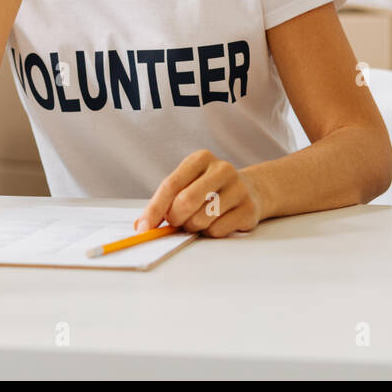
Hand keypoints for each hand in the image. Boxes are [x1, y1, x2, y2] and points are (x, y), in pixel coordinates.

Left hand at [135, 149, 266, 237]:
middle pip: (186, 201)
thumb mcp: (186, 184)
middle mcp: (222, 169)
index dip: (154, 208)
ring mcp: (238, 188)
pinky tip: (215, 222)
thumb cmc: (209, 189)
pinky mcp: (249, 209)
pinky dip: (209, 233)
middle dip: (175, 219)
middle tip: (176, 222)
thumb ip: (163, 202)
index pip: (171, 184)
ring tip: (198, 219)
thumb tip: (141, 225)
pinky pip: (217, 230)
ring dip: (193, 227)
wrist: (250, 190)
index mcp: (201, 158)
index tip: (143, 227)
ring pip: (201, 219)